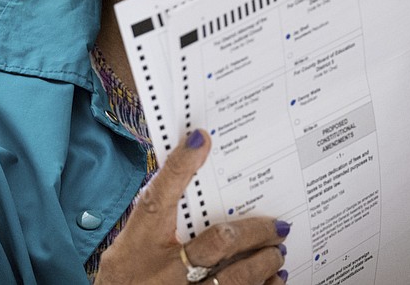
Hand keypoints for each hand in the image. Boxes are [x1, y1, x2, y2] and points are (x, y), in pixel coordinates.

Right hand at [95, 130, 288, 283]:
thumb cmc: (131, 271)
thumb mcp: (135, 242)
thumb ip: (161, 209)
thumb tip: (195, 154)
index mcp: (140, 244)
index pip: (158, 199)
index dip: (180, 167)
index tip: (200, 139)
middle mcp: (161, 272)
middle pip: (217, 243)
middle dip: (254, 232)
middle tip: (278, 226)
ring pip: (234, 279)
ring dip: (263, 264)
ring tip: (276, 254)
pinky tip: (273, 280)